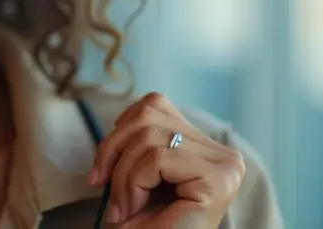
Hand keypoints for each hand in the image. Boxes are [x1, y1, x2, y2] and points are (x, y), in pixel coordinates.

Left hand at [88, 93, 245, 227]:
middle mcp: (219, 150)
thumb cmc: (154, 224)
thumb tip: (113, 126)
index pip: (153, 106)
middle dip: (113, 150)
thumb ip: (134, 144)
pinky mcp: (217, 178)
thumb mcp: (139, 174)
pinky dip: (135, 183)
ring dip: (123, 175)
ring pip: (149, 136)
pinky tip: (136, 209)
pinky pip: (158, 159)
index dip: (118, 131)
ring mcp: (223, 162)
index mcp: (203, 143)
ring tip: (123, 207)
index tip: (100, 167)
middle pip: (148, 116)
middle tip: (101, 186)